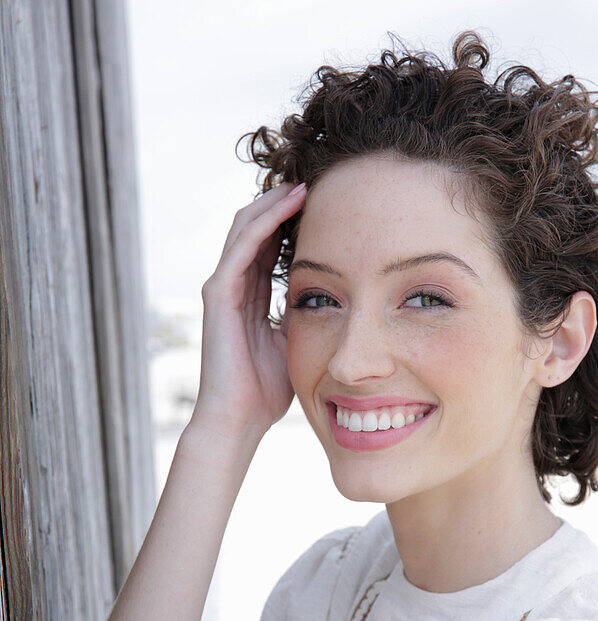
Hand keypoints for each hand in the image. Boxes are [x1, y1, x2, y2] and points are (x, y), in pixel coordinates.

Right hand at [194, 180, 307, 442]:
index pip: (270, 246)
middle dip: (283, 202)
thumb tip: (335, 302)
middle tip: (316, 181)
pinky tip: (288, 204)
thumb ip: (303, 318)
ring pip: (246, 227)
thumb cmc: (265, 390)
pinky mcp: (218, 293)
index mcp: (251, 297)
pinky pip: (242, 246)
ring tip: (304, 182)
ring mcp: (222, 287)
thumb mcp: (294, 343)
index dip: (292, 222)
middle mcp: (233, 286)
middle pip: (256, 228)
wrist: (239, 417)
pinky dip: (264, 221)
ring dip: (274, 202)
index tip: (325, 204)